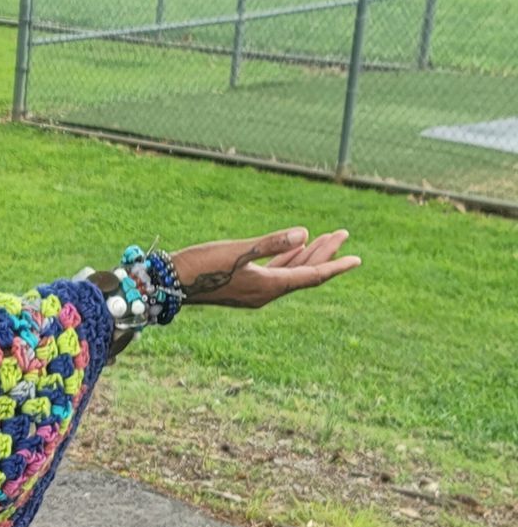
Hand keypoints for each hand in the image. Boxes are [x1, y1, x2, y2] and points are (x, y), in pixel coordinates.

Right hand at [171, 228, 359, 308]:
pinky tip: (295, 248)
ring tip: (327, 238)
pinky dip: (288, 259)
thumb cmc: (201, 265)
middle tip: (343, 234)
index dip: (335, 266)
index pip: (311, 276)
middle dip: (325, 254)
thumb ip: (271, 242)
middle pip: (304, 273)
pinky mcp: (243, 285)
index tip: (357, 260)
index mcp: (268, 286)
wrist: (169, 282)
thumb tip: (304, 234)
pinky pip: (275, 272)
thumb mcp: (237, 251)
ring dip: (308, 255)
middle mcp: (265, 293)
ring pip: (290, 272)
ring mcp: (254, 290)